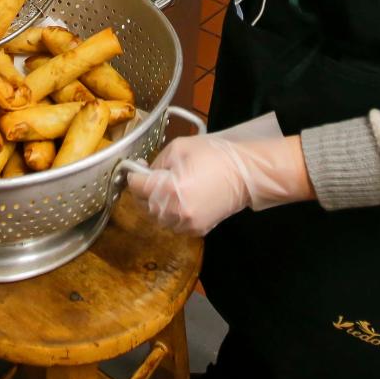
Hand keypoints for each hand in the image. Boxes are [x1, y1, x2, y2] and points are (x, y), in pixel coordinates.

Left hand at [127, 115, 314, 236]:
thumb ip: (157, 161)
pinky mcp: (197, 230)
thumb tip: (145, 172)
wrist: (245, 173)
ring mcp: (186, 225)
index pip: (137, 187)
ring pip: (158, 216)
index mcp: (169, 190)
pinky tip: (181, 197)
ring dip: (157, 202)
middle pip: (144, 205)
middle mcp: (175, 212)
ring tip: (169, 186)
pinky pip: (173, 223)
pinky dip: (172, 212)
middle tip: (152, 174)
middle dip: (145, 189)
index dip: (134, 175)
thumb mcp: (179, 148)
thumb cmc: (214, 155)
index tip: (137, 167)